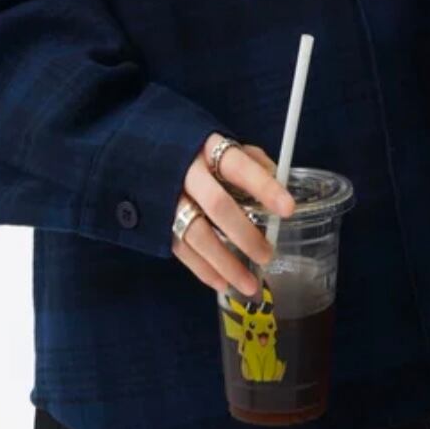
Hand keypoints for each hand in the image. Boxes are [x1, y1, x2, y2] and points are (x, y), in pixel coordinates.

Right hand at [170, 133, 295, 295]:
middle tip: (268, 254)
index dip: (264, 187)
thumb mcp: (222, 144)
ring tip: (249, 284)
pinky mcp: (157, 222)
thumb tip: (280, 181)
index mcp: (208, 149)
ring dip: (225, 263)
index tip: (288, 209)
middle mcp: (187, 173)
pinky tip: (223, 283)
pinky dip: (203, 270)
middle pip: (217, 205)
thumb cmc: (194, 150)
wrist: (141, 151)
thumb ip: (251, 161)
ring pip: (197, 234)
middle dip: (244, 233)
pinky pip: (181, 249)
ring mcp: (168, 199)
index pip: (240, 167)